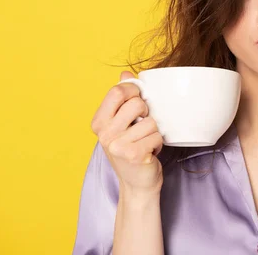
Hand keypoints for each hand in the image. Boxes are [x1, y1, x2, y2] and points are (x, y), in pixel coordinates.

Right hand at [90, 71, 164, 195]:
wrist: (137, 184)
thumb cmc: (131, 150)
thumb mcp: (121, 124)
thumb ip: (122, 98)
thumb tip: (125, 74)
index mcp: (99, 122)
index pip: (117, 91)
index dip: (134, 91)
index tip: (139, 100)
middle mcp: (104, 134)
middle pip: (137, 103)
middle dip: (147, 113)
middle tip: (142, 127)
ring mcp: (117, 145)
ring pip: (151, 121)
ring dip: (154, 132)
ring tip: (145, 142)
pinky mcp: (134, 155)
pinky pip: (157, 136)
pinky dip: (159, 144)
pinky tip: (149, 152)